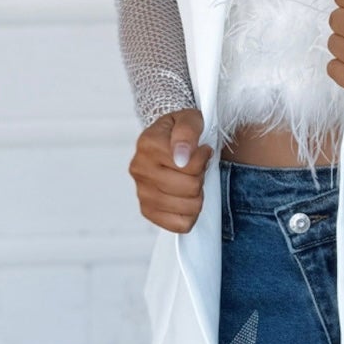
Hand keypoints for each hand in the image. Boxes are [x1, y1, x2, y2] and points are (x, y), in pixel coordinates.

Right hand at [129, 107, 211, 231]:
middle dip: (200, 178)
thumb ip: (187, 132)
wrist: (166, 141)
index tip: (201, 150)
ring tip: (190, 182)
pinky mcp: (148, 211)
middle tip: (196, 168)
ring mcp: (142, 192)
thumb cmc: (179, 132)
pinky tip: (185, 199)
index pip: (190, 165)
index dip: (203, 158)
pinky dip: (189, 214)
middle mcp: (140, 169)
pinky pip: (179, 224)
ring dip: (197, 196)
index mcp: (147, 144)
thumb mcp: (189, 119)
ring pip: (188, 207)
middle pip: (190, 187)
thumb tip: (182, 155)